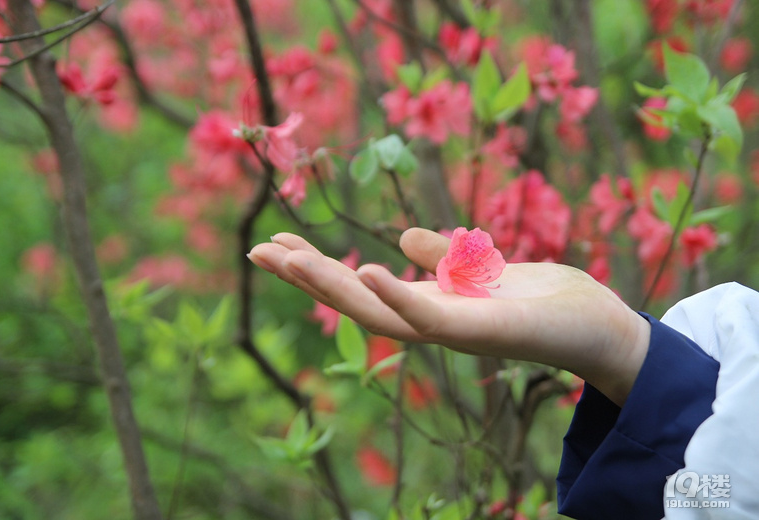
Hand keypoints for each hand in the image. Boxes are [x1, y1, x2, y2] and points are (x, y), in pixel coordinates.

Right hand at [248, 228, 649, 405]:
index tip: (275, 241)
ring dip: (332, 285)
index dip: (317, 267)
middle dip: (306, 277)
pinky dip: (397, 296)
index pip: (360, 286)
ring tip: (288, 257)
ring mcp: (454, 331)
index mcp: (428, 305)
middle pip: (355, 302)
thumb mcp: (482, 268)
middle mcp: (432, 322)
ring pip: (380, 313)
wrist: (601, 327)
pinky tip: (365, 270)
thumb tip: (403, 238)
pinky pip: (432, 319)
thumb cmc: (542, 300)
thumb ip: (443, 257)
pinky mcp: (484, 331)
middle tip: (257, 249)